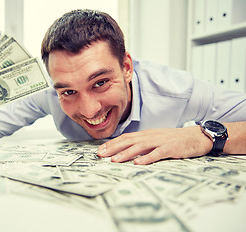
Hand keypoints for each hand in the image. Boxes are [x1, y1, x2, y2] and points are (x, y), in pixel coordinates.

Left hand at [97, 126, 212, 164]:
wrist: (197, 136)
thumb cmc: (175, 140)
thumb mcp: (156, 140)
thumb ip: (143, 144)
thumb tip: (128, 151)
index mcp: (146, 134)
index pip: (126, 138)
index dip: (112, 144)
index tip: (100, 150)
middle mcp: (151, 136)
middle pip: (129, 141)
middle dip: (113, 148)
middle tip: (101, 155)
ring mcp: (161, 141)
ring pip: (140, 146)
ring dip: (126, 153)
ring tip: (114, 160)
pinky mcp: (171, 148)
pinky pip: (157, 153)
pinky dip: (147, 158)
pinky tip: (138, 163)